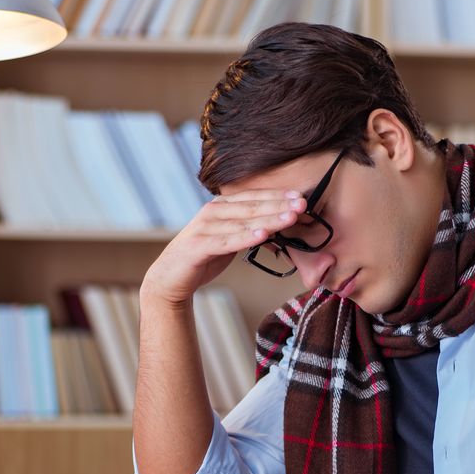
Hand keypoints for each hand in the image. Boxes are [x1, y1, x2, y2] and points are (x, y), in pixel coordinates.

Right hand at [141, 190, 307, 305]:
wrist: (171, 277)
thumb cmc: (205, 257)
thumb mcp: (231, 240)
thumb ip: (251, 230)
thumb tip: (280, 226)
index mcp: (221, 206)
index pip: (254, 197)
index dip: (278, 196)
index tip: (301, 196)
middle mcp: (212, 212)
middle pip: (252, 207)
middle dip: (279, 205)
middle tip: (303, 204)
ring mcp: (204, 227)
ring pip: (243, 222)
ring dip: (268, 219)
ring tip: (291, 217)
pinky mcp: (198, 246)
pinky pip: (226, 241)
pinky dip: (245, 237)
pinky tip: (263, 234)